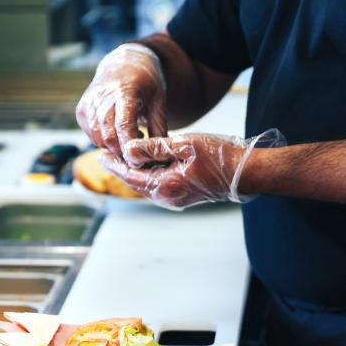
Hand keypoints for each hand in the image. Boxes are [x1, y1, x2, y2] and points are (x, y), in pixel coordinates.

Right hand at [76, 44, 167, 156]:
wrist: (123, 63)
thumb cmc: (146, 83)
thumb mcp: (158, 101)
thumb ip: (159, 128)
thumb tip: (162, 156)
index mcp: (124, 91)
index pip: (123, 125)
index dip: (130, 146)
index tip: (140, 159)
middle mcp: (102, 96)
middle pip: (108, 136)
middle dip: (122, 151)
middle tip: (137, 152)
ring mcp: (88, 103)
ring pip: (97, 139)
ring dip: (113, 147)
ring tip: (129, 138)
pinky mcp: (81, 110)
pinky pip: (90, 136)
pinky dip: (103, 141)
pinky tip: (117, 133)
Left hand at [100, 130, 285, 209]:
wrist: (245, 173)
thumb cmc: (219, 156)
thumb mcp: (184, 145)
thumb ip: (154, 148)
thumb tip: (128, 151)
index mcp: (166, 186)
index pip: (130, 176)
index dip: (114, 165)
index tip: (99, 154)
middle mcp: (168, 198)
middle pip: (135, 184)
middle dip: (120, 170)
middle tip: (104, 156)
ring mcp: (176, 200)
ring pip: (147, 186)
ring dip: (133, 173)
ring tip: (121, 159)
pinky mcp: (184, 197)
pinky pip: (158, 187)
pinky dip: (148, 176)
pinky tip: (145, 165)